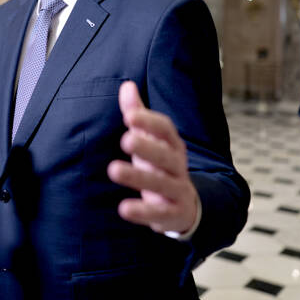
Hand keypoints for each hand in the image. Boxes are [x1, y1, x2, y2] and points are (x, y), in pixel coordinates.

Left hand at [107, 81, 198, 234]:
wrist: (185, 206)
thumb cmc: (160, 166)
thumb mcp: (150, 140)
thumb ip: (137, 114)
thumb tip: (126, 85)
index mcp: (172, 144)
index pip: (166, 129)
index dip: (149, 122)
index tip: (129, 116)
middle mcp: (178, 165)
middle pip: (165, 155)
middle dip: (147, 147)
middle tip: (126, 139)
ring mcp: (177, 190)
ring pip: (161, 182)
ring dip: (138, 177)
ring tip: (113, 170)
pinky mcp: (173, 214)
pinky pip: (159, 213)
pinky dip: (143, 212)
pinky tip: (124, 209)